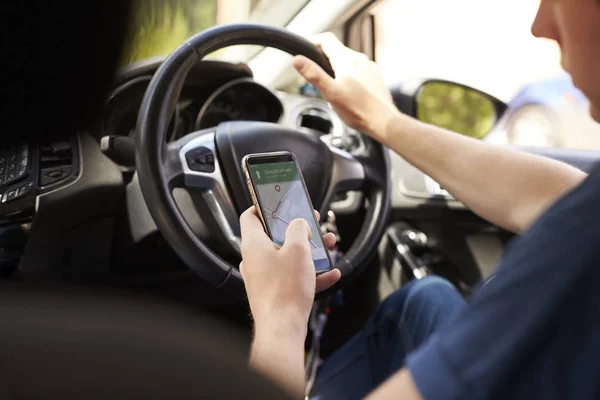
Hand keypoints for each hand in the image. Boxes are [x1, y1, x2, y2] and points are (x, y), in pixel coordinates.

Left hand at [239, 207, 340, 331]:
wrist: (283, 328)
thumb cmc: (285, 290)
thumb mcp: (298, 249)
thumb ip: (299, 229)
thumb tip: (299, 223)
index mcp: (254, 244)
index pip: (251, 215)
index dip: (264, 205)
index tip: (279, 202)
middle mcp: (255, 259)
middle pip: (275, 236)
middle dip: (298, 230)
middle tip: (312, 225)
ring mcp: (264, 277)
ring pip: (287, 256)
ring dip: (309, 251)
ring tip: (328, 248)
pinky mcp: (274, 292)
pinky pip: (294, 277)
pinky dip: (311, 273)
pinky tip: (330, 274)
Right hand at [293, 32, 398, 139]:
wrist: (383, 121)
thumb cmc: (357, 110)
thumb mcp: (330, 93)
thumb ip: (314, 75)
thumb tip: (297, 60)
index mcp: (346, 59)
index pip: (326, 39)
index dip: (313, 42)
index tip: (305, 50)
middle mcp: (359, 58)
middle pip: (336, 50)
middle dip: (323, 60)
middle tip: (315, 75)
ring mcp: (368, 67)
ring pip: (347, 61)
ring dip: (336, 68)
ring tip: (331, 86)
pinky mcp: (374, 76)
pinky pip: (358, 70)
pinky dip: (349, 75)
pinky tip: (348, 91)